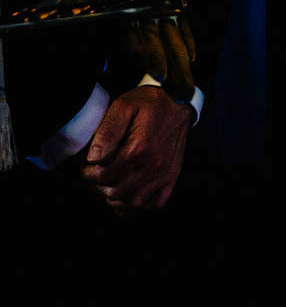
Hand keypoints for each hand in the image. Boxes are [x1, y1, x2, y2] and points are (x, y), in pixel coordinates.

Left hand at [78, 86, 192, 212]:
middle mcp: (155, 164)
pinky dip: (139, 205)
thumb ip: (106, 132)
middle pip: (117, 191)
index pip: (105, 176)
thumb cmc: (150, 103)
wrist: (179, 101)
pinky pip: (156, 203)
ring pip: (134, 202)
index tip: (85, 168)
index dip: (89, 175)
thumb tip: (93, 158)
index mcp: (141, 148)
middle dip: (99, 186)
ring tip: (109, 184)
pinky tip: (128, 195)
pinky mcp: (173, 175)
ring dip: (117, 198)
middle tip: (94, 175)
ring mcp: (166, 172)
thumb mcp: (123, 106)